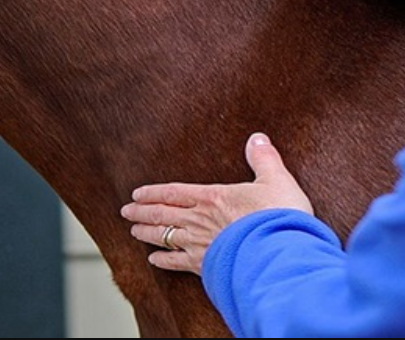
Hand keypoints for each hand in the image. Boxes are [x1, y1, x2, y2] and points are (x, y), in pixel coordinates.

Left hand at [122, 133, 312, 274]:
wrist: (278, 253)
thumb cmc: (278, 217)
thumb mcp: (276, 179)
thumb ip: (264, 159)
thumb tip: (258, 138)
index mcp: (212, 197)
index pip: (174, 192)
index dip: (153, 192)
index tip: (138, 193)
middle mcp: (199, 220)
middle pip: (162, 214)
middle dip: (141, 211)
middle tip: (125, 211)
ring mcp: (200, 244)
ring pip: (164, 236)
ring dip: (147, 233)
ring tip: (133, 231)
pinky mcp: (206, 266)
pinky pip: (176, 262)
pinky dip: (163, 261)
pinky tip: (154, 260)